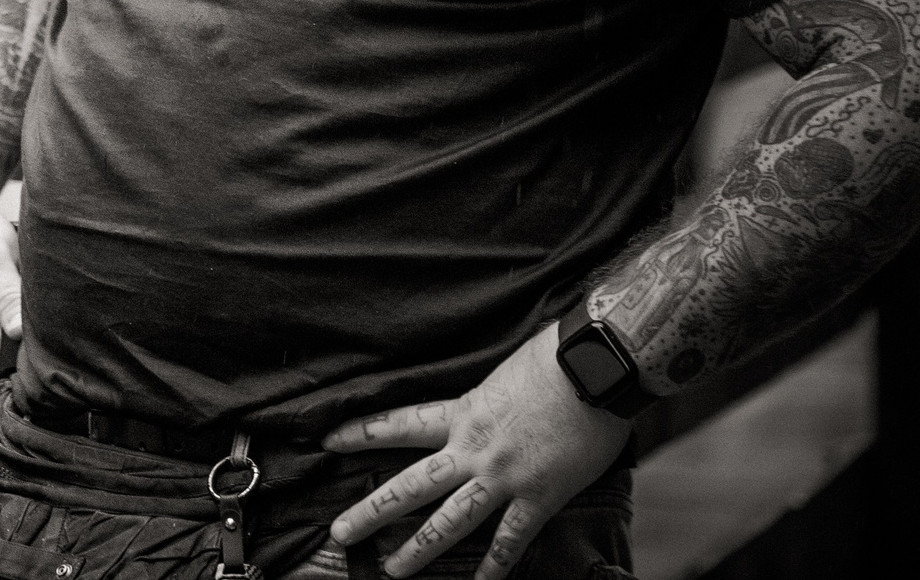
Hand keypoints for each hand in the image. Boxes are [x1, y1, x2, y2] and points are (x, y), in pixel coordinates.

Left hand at [323, 324, 631, 578]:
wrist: (593, 370)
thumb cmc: (553, 360)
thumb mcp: (502, 373)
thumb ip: (484, 399)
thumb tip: (484, 404)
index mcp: (461, 413)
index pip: (398, 425)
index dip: (360, 433)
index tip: (326, 442)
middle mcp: (472, 450)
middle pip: (410, 486)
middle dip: (371, 511)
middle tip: (339, 533)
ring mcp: (503, 478)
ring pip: (450, 522)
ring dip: (419, 549)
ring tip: (393, 571)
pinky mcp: (539, 498)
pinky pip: (511, 540)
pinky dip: (496, 567)